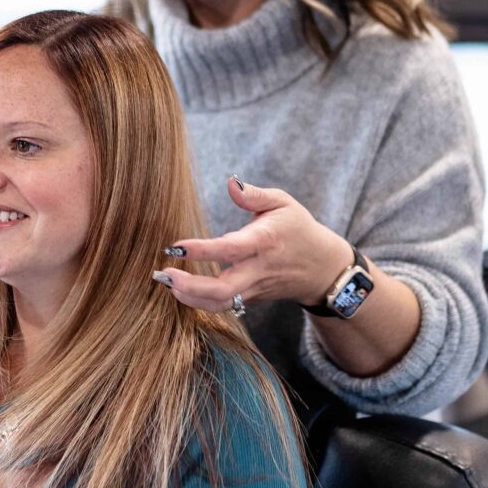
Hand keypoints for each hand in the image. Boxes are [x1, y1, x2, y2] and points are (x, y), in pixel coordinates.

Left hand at [152, 175, 350, 313]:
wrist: (322, 268)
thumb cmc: (298, 229)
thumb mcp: (283, 202)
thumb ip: (254, 194)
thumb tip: (230, 182)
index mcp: (266, 241)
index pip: (231, 249)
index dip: (202, 250)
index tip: (176, 246)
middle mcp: (259, 269)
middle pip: (223, 289)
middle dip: (190, 286)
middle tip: (164, 274)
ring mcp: (255, 288)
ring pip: (221, 304)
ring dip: (190, 298)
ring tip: (168, 283)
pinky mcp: (252, 299)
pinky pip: (224, 306)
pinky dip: (199, 302)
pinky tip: (181, 289)